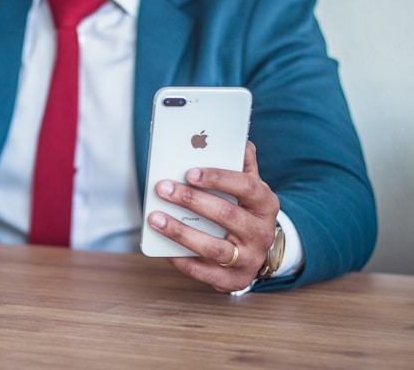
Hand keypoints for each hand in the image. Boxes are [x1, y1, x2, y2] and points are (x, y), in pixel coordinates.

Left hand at [147, 141, 279, 292]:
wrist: (259, 252)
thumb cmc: (245, 210)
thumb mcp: (249, 186)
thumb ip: (242, 163)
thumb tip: (239, 139)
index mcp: (265, 204)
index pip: (246, 186)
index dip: (218, 178)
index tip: (189, 171)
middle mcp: (261, 232)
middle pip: (226, 215)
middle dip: (191, 200)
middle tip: (162, 188)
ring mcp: (249, 259)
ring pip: (213, 248)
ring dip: (181, 232)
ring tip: (155, 218)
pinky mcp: (234, 281)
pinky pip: (204, 272)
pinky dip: (181, 259)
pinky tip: (161, 246)